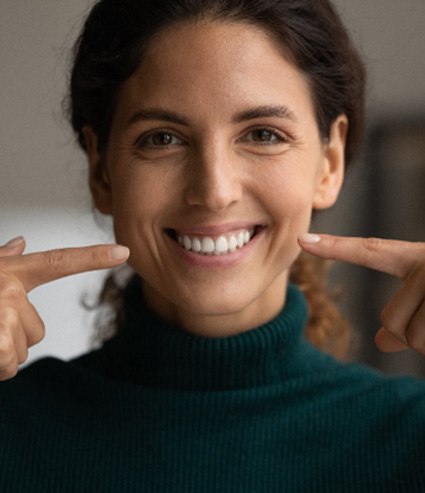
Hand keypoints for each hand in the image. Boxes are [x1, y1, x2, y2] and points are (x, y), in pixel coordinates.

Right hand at [0, 237, 128, 379]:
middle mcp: (9, 290)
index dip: (93, 257)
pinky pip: (9, 365)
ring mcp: (1, 316)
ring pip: (23, 350)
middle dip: (13, 336)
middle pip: (37, 329)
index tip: (124, 251)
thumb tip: (22, 242)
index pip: (59, 261)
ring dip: (1, 354)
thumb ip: (2, 261)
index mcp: (11, 272)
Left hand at [299, 234, 424, 354]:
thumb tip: (380, 342)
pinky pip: (424, 344)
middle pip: (391, 321)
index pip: (369, 251)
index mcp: (417, 258)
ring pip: (412, 337)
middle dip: (416, 334)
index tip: (302, 240)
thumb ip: (405, 317)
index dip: (335, 247)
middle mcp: (424, 262)